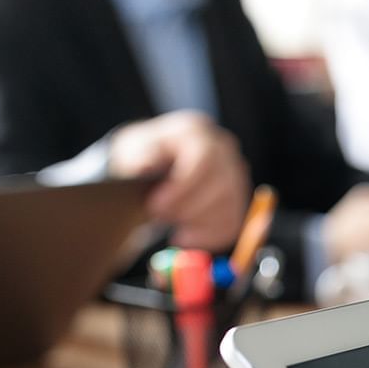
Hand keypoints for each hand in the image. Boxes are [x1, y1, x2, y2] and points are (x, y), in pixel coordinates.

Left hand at [107, 110, 249, 250]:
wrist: (155, 165)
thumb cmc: (143, 158)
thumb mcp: (131, 150)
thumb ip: (138, 157)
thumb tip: (144, 166)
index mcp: (196, 131)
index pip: (204, 159)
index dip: (182, 188)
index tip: (155, 207)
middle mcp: (223, 148)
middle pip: (220, 185)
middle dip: (187, 209)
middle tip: (159, 219)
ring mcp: (235, 174)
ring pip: (228, 208)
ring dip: (195, 224)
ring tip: (169, 224)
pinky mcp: (237, 200)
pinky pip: (231, 225)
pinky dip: (206, 237)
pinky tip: (183, 234)